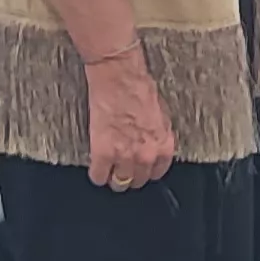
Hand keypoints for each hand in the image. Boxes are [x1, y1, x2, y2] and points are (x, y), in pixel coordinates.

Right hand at [83, 50, 176, 190]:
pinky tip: (96, 168)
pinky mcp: (103, 153)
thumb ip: (157, 135)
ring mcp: (124, 156)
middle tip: (122, 169)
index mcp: (163, 145)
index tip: (140, 169)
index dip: (146, 171)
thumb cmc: (139, 88)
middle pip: (138, 181)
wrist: (119, 77)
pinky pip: (99, 176)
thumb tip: (151, 144)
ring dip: (114, 178)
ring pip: (119, 183)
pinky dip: (97, 174)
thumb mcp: (161, 115)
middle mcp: (146, 155)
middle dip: (130, 176)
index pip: (157, 173)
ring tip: (109, 171)